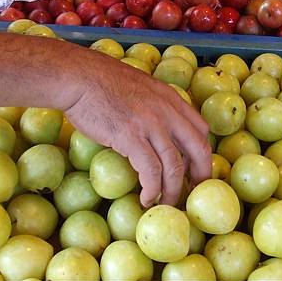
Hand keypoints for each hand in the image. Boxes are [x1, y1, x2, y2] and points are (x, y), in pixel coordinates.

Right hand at [64, 53, 210, 206]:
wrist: (79, 77)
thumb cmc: (102, 82)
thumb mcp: (141, 88)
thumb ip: (154, 106)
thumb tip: (155, 131)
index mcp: (171, 98)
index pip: (201, 129)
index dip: (202, 154)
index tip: (195, 170)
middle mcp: (167, 111)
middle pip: (199, 149)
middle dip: (200, 176)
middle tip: (191, 193)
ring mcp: (151, 124)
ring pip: (175, 166)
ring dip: (172, 191)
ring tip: (166, 203)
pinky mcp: (131, 137)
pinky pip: (150, 170)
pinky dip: (151, 189)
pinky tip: (145, 198)